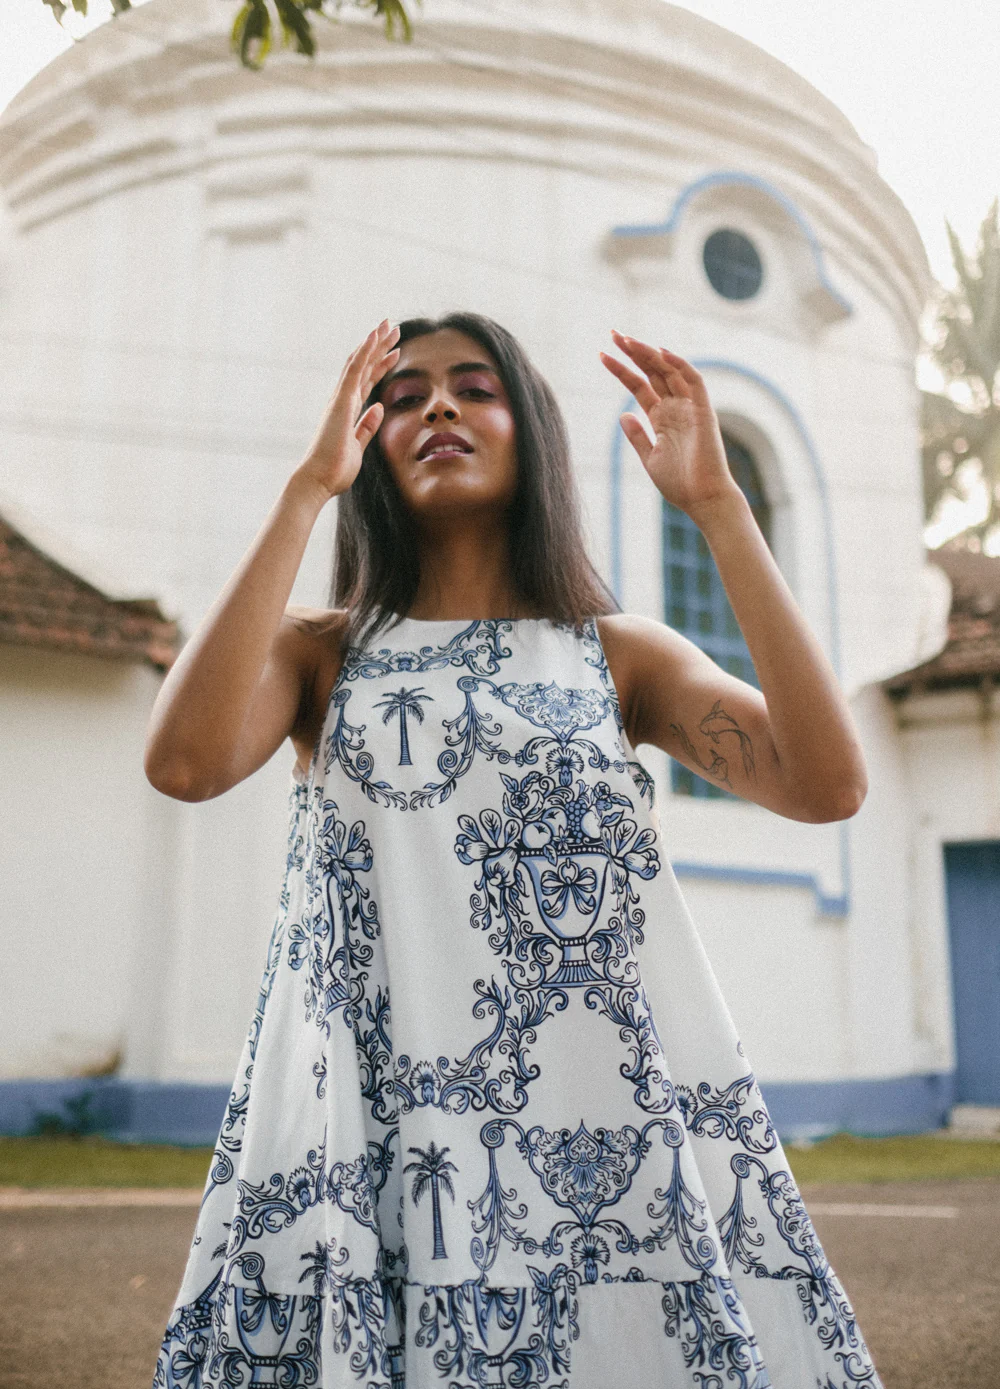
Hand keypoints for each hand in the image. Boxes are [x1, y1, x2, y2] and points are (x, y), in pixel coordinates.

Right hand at [297, 319, 400, 500]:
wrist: (317, 480)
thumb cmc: (334, 469)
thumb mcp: (358, 446)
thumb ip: (367, 426)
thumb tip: (379, 407)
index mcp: (347, 411)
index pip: (367, 381)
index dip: (381, 364)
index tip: (395, 351)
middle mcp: (342, 400)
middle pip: (364, 366)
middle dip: (379, 346)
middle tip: (393, 328)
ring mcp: (340, 399)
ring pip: (360, 362)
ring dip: (374, 342)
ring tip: (389, 325)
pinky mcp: (340, 401)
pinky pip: (354, 370)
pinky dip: (364, 351)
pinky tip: (374, 336)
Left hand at [600, 330, 741, 519]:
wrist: (702, 499)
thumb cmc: (679, 484)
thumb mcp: (649, 457)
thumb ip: (637, 435)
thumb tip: (623, 414)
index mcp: (661, 418)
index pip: (639, 385)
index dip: (621, 369)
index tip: (602, 355)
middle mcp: (675, 408)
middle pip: (652, 372)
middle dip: (633, 352)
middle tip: (613, 333)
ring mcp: (689, 407)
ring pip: (669, 370)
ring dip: (649, 353)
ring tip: (627, 339)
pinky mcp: (703, 411)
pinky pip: (693, 381)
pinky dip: (679, 364)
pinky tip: (660, 352)